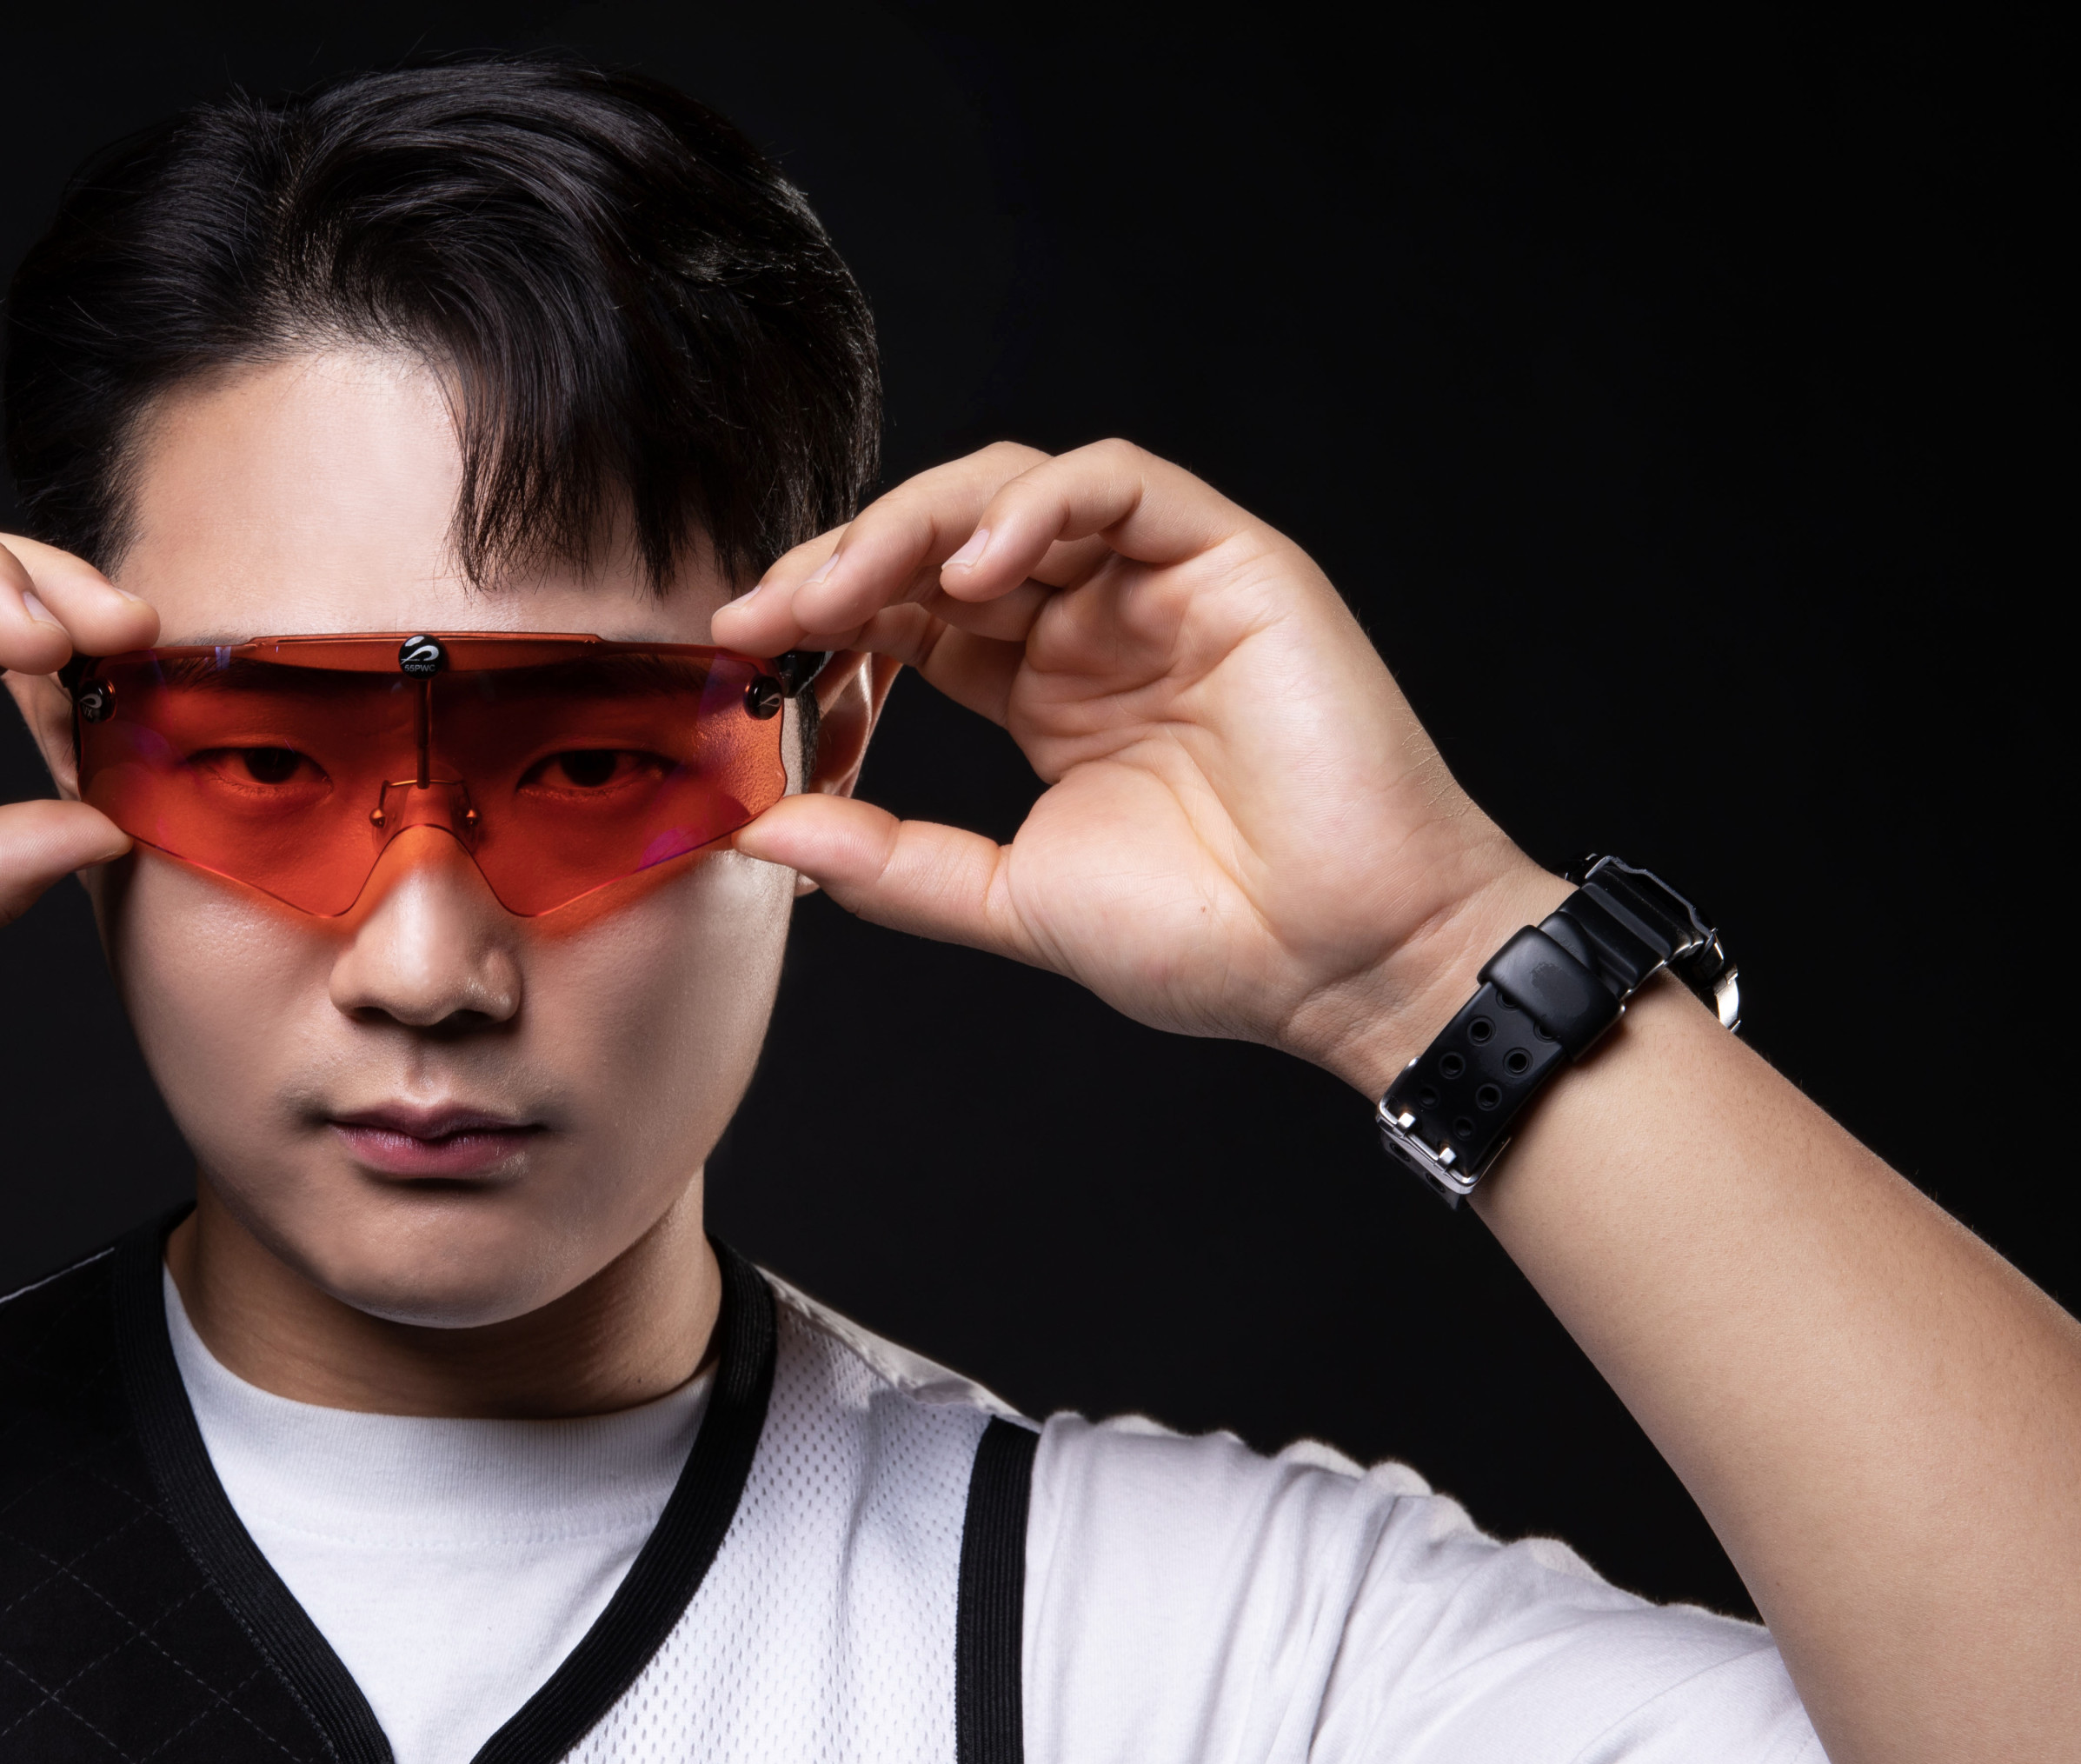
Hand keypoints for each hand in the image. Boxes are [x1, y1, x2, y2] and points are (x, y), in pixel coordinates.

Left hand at [714, 440, 1558, 1091]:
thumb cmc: (1206, 940)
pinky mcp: (1232, 560)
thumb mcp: (1006, 898)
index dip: (821, 619)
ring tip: (839, 591)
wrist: (1341, 963)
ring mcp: (1160, 586)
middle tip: (761, 617)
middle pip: (941, 541)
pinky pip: (1119, 483)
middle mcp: (1094, 623)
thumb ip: (887, 860)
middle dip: (840, 564)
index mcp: (1040, 688)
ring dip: (912, 525)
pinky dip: (1034, 507)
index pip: (908, 613)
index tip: (738, 656)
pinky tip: (967, 574)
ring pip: (1013, 491)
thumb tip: (760, 831)